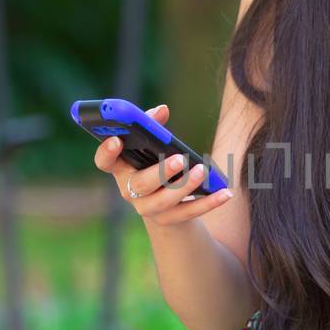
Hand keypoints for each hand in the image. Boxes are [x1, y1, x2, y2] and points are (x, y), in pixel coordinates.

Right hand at [93, 102, 232, 226]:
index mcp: (121, 169)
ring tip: (202, 170)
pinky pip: (190, 212)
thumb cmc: (155, 166)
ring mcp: (149, 208)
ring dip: (185, 186)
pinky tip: (225, 192)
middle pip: (140, 184)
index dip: (106, 152)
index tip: (116, 139)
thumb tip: (162, 109)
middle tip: (179, 159)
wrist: (166, 206)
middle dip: (159, 172)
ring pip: (165, 201)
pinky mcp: (170, 220)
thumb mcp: (152, 147)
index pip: (104, 162)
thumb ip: (153, 127)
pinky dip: (209, 202)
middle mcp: (130, 191)